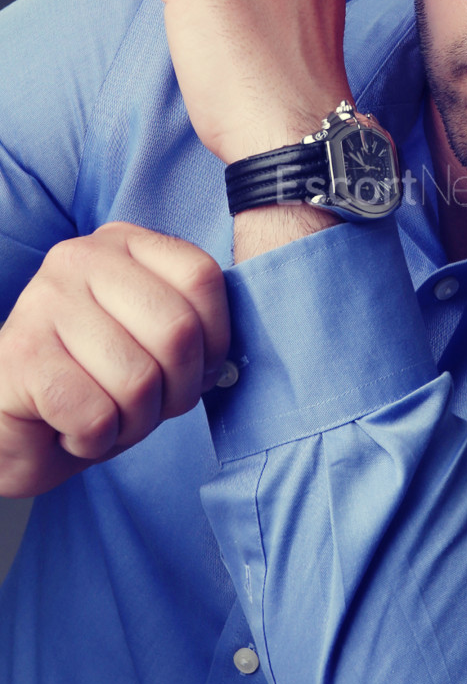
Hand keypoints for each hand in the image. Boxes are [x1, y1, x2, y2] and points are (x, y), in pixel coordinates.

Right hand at [0, 223, 229, 497]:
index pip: (201, 278)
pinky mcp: (21, 355)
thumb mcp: (151, 342)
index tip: (195, 371)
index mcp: (122, 243)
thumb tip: (227, 363)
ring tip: (105, 415)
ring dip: (133, 422)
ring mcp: (43, 301)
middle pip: (178, 331)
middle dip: (176, 391)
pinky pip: (96, 414)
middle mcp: (80, 258)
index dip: (215, 340)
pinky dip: (95, 440)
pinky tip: (71, 427)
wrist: (8, 426)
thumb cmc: (91, 383)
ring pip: (139, 380)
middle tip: (145, 406)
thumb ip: (191, 330)